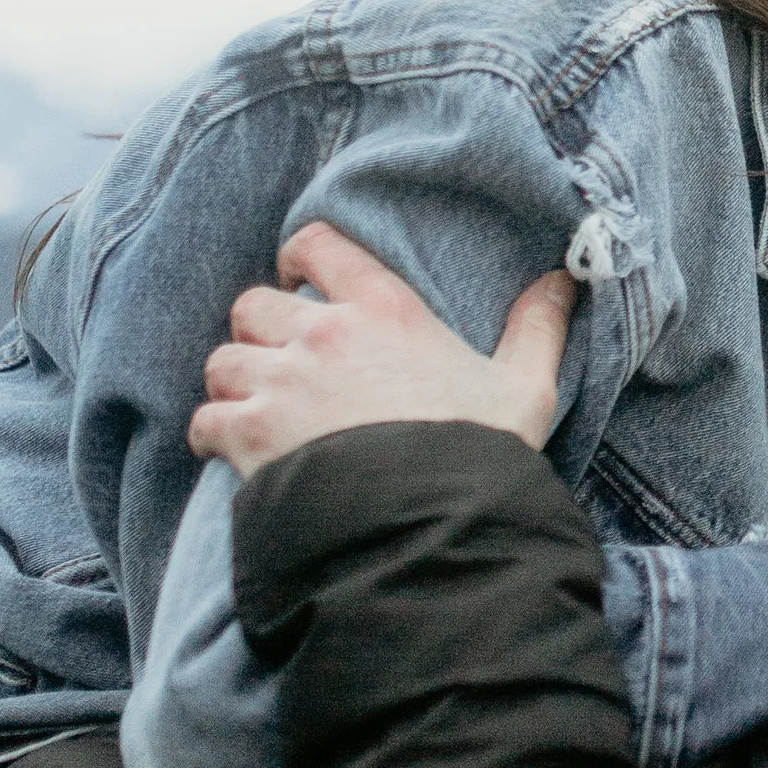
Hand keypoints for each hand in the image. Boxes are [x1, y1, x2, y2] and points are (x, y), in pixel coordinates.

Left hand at [187, 220, 574, 475]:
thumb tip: (562, 280)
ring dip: (235, 385)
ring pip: (222, 362)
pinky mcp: (250, 434)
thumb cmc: (480, 453)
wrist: (432, 521)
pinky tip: (234, 453)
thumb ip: (537, 329)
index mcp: (383, 309)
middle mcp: (322, 335)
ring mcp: (280, 383)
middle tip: (283, 364)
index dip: (300, 258)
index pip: (317, 246)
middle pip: (252, 306)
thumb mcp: (525, 388)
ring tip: (258, 411)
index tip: (301, 280)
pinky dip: (213, 435)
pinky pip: (205, 419)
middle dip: (261, 333)